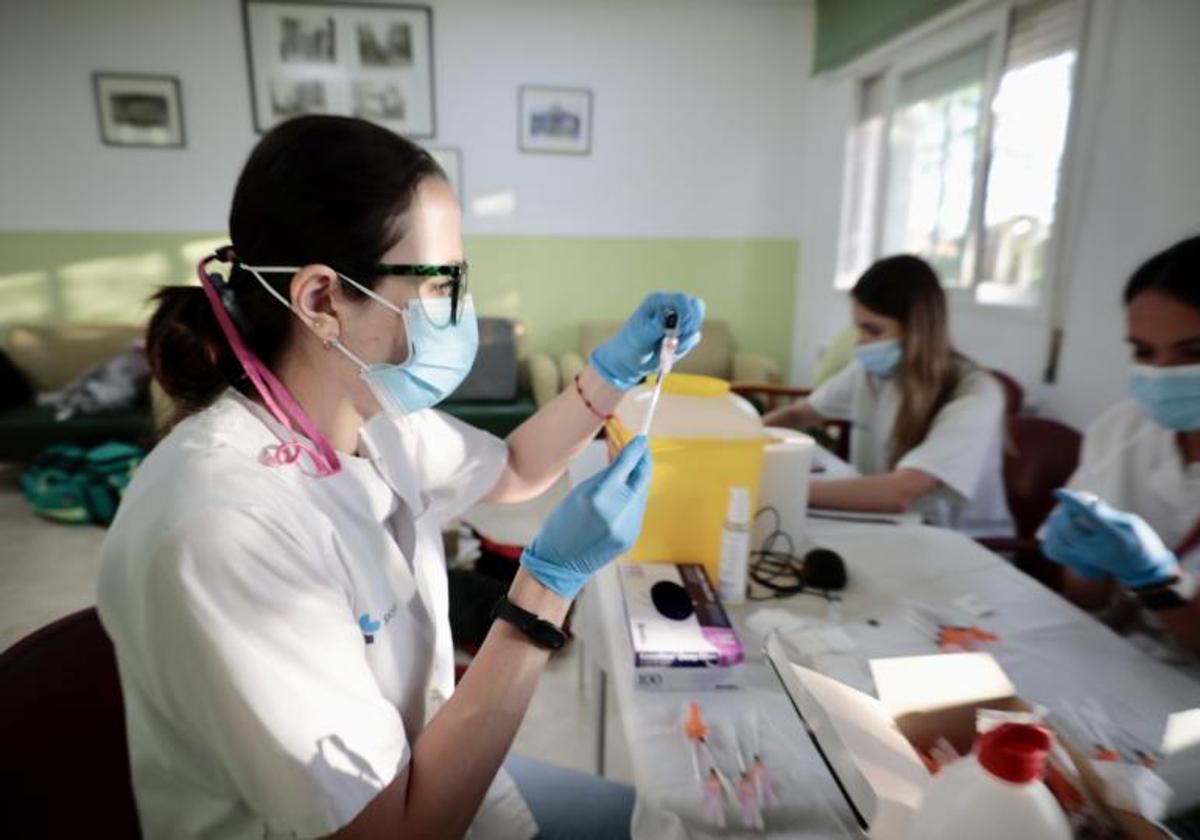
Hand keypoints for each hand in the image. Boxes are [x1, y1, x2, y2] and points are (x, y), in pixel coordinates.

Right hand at [520, 436, 652, 598]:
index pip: (626, 466)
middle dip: (643, 463)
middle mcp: (617, 512)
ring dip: (639, 481)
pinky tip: (627, 494)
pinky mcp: (631, 537)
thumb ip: (605, 476)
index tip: (640, 440)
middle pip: (641, 480)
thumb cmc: (562, 525)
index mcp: (600, 497)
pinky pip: (637, 511)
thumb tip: (622, 459)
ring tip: (633, 471)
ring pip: (642, 495)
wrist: (559, 563)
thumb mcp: (580, 492)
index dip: (636, 450)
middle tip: (642, 452)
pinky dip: (634, 499)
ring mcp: (627, 527)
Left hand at [590, 293, 705, 390]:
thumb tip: (666, 322)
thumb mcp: (639, 336)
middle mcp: (671, 307)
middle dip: (690, 326)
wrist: (629, 361)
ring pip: (695, 325)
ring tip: (667, 348)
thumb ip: (654, 327)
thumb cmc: (630, 345)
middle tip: (676, 340)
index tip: (680, 331)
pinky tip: (669, 351)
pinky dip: (684, 347)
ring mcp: (679, 320)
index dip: (687, 313)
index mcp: (658, 302)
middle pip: (695, 307)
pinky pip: (693, 338)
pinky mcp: (683, 333)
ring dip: (685, 339)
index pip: (682, 299)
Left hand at [1041, 489, 1178, 587]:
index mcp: (1112, 537)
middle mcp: (1097, 551)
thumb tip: (1088, 503)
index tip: (1059, 492)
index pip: (1088, 517)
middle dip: (1065, 512)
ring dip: (1056, 525)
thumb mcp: (1132, 523)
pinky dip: (1052, 538)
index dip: (1072, 502)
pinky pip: (1054, 552)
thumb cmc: (1141, 541)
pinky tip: (1060, 530)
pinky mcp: (1079, 566)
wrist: (1143, 570)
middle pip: (1067, 529)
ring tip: (1067, 517)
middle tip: (1072, 505)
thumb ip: (1108, 514)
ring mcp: (1086, 561)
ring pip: (1056, 542)